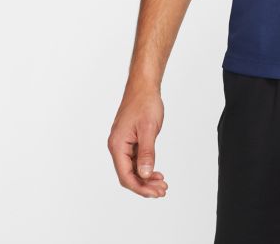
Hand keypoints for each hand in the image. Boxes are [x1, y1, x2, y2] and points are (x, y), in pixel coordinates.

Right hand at [107, 82, 168, 197]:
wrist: (144, 86)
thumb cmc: (145, 103)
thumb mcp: (148, 129)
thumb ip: (146, 153)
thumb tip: (145, 175)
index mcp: (117, 145)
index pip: (125, 175)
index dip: (140, 187)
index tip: (155, 193)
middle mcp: (117, 146)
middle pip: (128, 174)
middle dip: (145, 185)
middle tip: (162, 190)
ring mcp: (123, 143)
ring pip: (132, 168)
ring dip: (146, 178)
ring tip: (161, 184)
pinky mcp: (130, 140)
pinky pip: (135, 159)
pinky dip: (145, 167)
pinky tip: (155, 172)